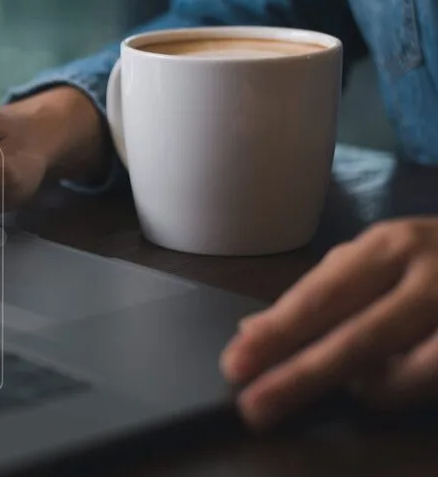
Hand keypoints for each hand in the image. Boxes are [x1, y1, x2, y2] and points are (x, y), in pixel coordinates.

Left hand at [220, 217, 437, 428]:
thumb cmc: (434, 259)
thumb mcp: (378, 260)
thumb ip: (323, 294)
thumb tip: (252, 332)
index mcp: (389, 247)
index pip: (322, 295)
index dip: (278, 334)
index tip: (235, 364)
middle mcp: (430, 275)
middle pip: (358, 337)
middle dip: (301, 376)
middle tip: (255, 408)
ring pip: (408, 372)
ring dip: (368, 390)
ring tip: (353, 390)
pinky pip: (436, 377)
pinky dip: (408, 390)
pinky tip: (394, 387)